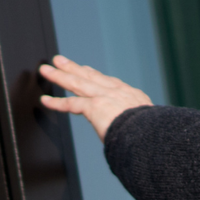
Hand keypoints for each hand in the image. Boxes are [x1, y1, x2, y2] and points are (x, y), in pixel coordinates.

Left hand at [38, 55, 152, 140]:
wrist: (153, 135)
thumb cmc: (154, 136)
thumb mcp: (149, 125)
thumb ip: (136, 126)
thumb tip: (135, 138)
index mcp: (134, 97)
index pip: (110, 83)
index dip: (96, 76)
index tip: (86, 70)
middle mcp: (119, 93)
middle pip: (91, 77)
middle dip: (74, 68)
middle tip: (60, 60)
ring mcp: (106, 97)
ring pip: (78, 83)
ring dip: (60, 75)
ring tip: (46, 69)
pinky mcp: (95, 106)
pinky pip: (71, 104)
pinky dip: (57, 103)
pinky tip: (45, 100)